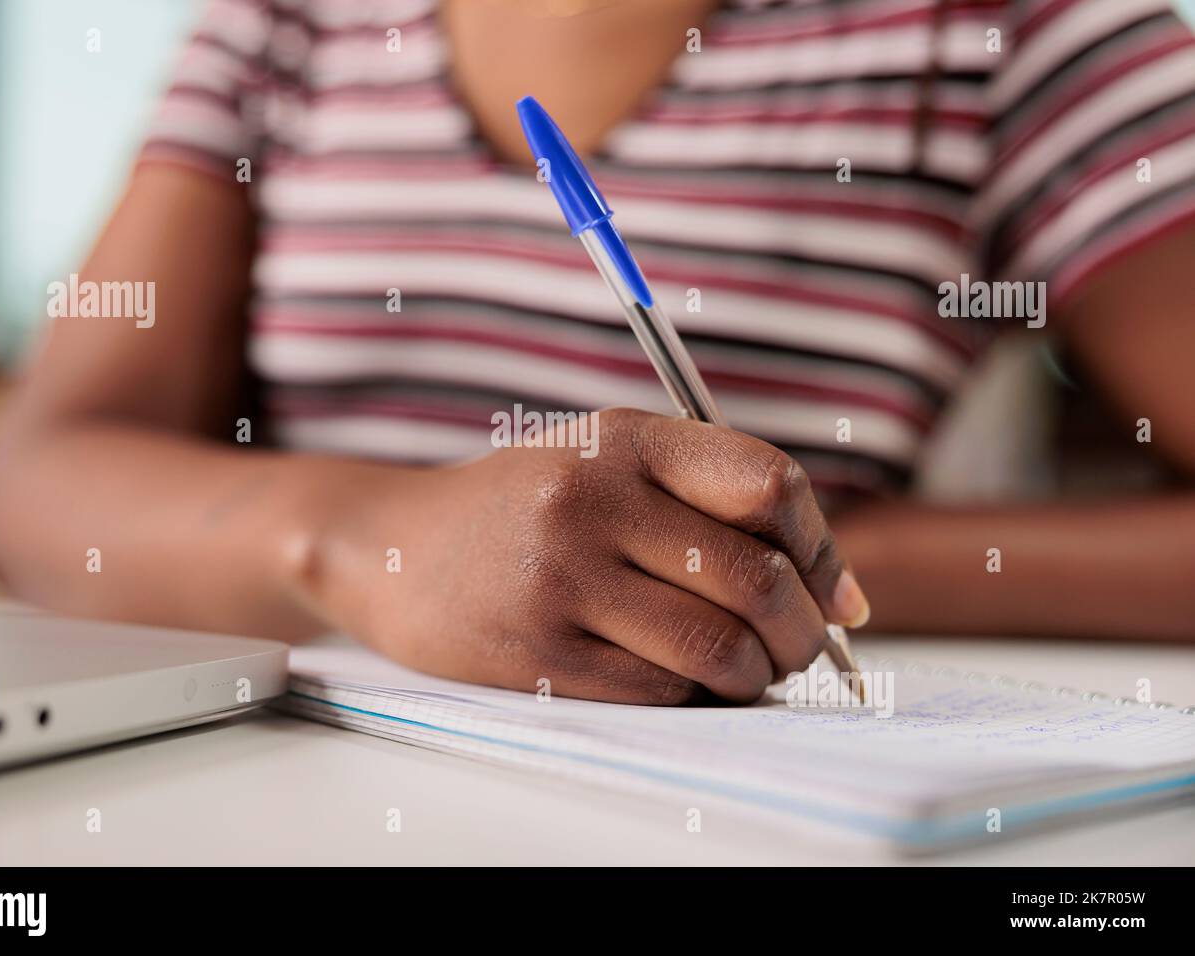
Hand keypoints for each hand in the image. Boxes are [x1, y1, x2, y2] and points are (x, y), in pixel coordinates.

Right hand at [301, 408, 868, 703]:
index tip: (833, 592)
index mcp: (624, 439)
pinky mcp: (537, 652)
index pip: (769, 486)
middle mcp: (593, 500)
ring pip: (717, 648)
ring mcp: (562, 578)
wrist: (393, 546)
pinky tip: (684, 681)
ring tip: (747, 670)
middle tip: (800, 650)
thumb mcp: (605, 463)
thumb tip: (841, 595)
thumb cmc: (525, 507)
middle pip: (755, 578)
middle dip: (803, 633)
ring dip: (756, 675)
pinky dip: (695, 696)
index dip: (822, 549)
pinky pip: (661, 690)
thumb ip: (711, 504)